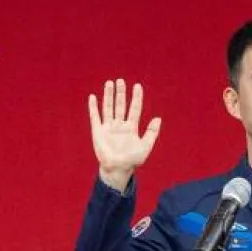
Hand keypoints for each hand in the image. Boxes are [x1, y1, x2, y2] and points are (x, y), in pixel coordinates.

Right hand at [88, 78, 160, 192]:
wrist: (117, 170)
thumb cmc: (132, 160)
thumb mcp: (145, 147)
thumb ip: (152, 133)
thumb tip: (158, 118)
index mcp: (131, 128)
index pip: (135, 109)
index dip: (136, 98)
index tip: (137, 86)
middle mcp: (120, 125)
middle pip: (121, 105)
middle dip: (121, 93)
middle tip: (121, 81)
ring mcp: (108, 127)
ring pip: (108, 108)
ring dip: (109, 96)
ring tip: (110, 83)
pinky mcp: (98, 131)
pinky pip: (95, 117)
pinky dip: (93, 107)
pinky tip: (93, 97)